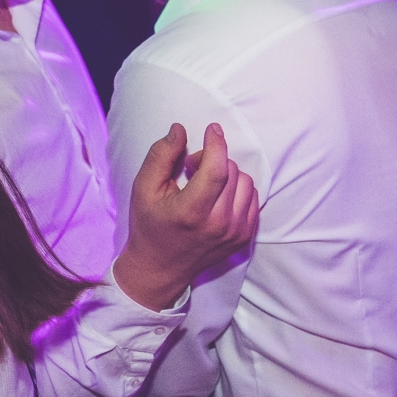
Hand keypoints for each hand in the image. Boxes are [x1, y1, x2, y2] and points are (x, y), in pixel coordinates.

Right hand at [114, 123, 260, 309]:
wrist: (161, 268)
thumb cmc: (150, 226)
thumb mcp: (143, 189)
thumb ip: (161, 156)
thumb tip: (180, 130)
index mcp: (192, 212)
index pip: (217, 169)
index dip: (216, 144)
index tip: (212, 129)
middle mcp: (220, 224)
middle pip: (232, 171)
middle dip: (213, 160)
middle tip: (192, 167)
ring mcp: (236, 232)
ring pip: (246, 182)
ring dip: (227, 174)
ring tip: (205, 184)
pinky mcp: (245, 237)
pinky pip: (252, 198)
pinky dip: (237, 190)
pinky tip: (217, 197)